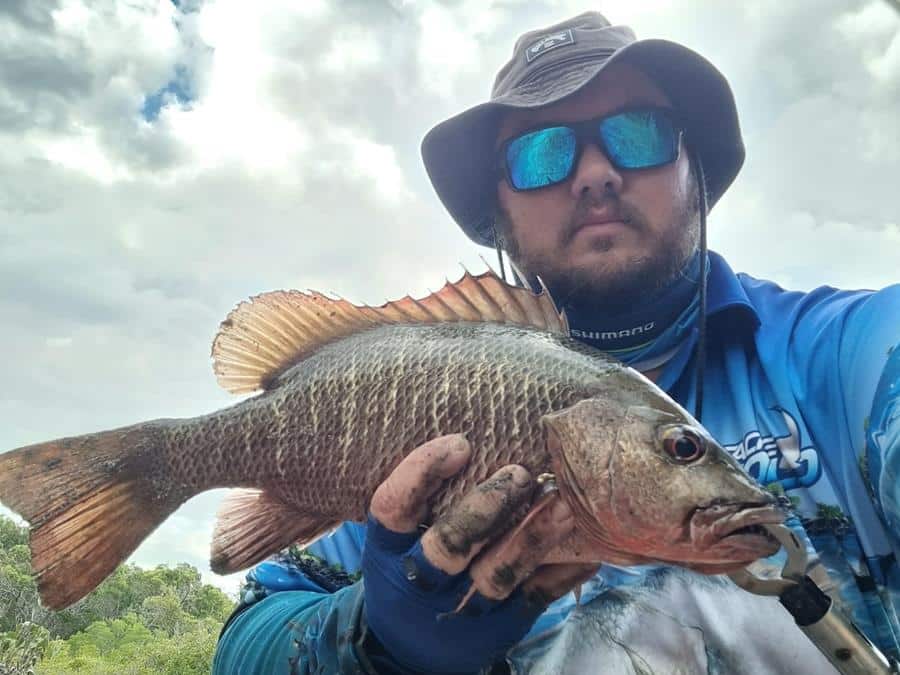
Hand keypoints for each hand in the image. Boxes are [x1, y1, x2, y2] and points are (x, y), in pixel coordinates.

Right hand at [362, 434, 597, 673]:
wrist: (405, 650)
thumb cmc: (406, 570)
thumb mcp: (394, 542)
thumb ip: (422, 501)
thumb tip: (472, 439)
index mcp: (386, 551)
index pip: (393, 507)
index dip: (422, 473)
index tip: (460, 444)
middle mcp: (418, 582)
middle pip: (448, 545)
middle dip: (485, 507)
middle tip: (520, 474)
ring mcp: (459, 612)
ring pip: (495, 576)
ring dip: (532, 538)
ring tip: (561, 505)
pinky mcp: (496, 630)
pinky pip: (534, 598)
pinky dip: (563, 572)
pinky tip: (588, 547)